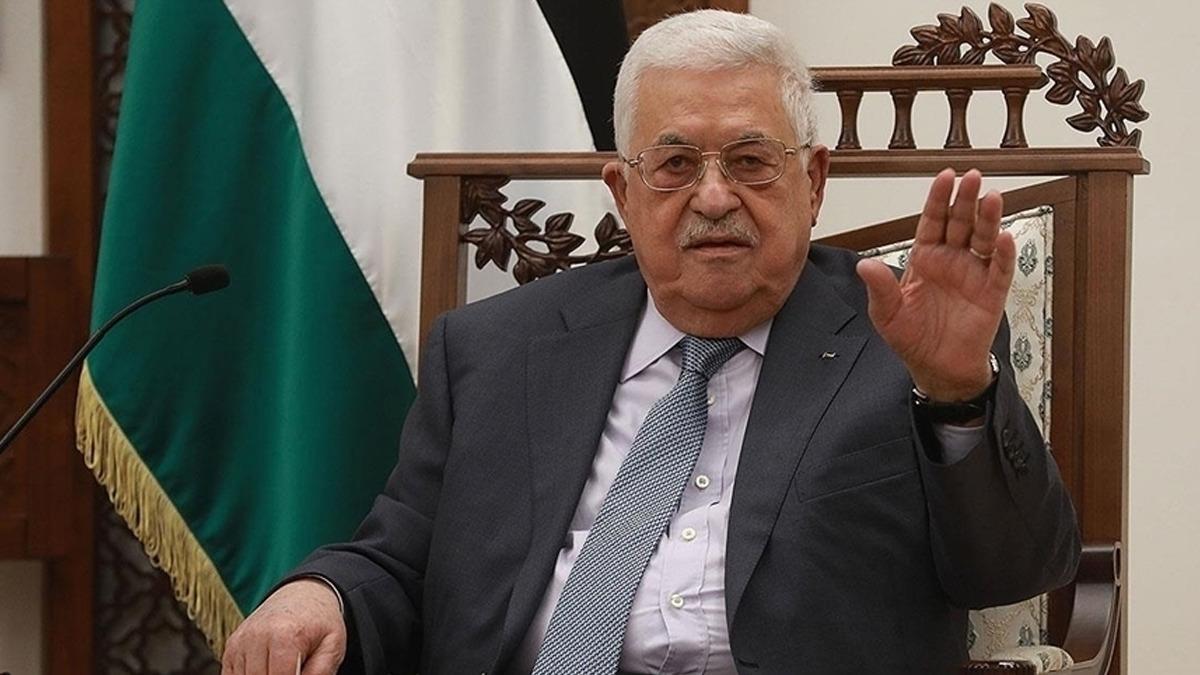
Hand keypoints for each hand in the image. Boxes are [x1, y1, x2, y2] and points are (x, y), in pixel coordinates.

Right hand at [221, 578, 345, 674]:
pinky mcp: (232, 646)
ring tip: (283, 665)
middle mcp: (257, 636)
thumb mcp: (332, 645)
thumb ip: (320, 672)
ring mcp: (241, 641)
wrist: (302, 596)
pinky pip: (233, 674)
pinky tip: (267, 668)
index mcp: (286, 635)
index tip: (300, 673)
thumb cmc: (319, 623)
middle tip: (294, 668)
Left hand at [856, 168, 1013, 401]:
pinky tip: (1003, 237)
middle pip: (960, 223)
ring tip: (992, 197)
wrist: (937, 368)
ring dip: (988, 218)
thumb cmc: (912, 338)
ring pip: (983, 239)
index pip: (932, 221)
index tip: (945, 177)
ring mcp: (973, 274)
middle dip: (965, 200)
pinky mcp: (991, 293)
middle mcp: (951, 260)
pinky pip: (999, 269)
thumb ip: (879, 288)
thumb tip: (865, 265)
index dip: (938, 199)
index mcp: (924, 258)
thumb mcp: (886, 314)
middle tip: (972, 177)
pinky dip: (1002, 253)